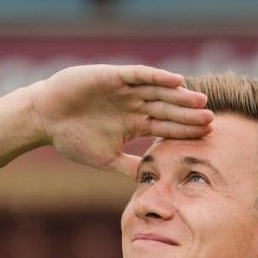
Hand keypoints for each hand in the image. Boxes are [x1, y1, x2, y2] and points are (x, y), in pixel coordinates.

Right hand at [29, 64, 213, 177]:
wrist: (45, 119)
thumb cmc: (72, 139)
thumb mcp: (106, 159)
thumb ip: (129, 167)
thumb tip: (151, 182)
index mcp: (135, 124)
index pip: (166, 127)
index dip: (186, 131)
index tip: (207, 137)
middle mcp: (135, 105)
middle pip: (168, 109)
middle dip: (189, 115)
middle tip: (212, 120)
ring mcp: (126, 89)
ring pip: (159, 92)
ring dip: (180, 96)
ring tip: (201, 101)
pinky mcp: (114, 76)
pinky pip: (140, 75)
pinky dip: (158, 77)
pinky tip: (176, 81)